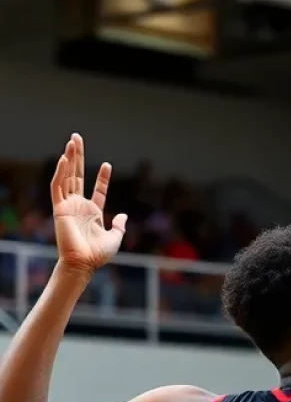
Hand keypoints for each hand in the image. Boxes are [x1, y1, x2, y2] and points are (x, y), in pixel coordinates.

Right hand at [50, 134, 126, 273]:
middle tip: (77, 138)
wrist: (83, 263)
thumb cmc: (98, 254)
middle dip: (78, 157)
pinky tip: (63, 159)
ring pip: (67, 176)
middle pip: (78, 176)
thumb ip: (119, 226)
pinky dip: (59, 173)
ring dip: (68, 159)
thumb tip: (123, 215)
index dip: (102, 178)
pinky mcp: (59, 208)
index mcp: (92, 211)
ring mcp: (68, 205)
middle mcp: (79, 205)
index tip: (107, 164)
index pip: (97, 190)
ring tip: (72, 141)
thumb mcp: (115, 238)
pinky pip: (57, 187)